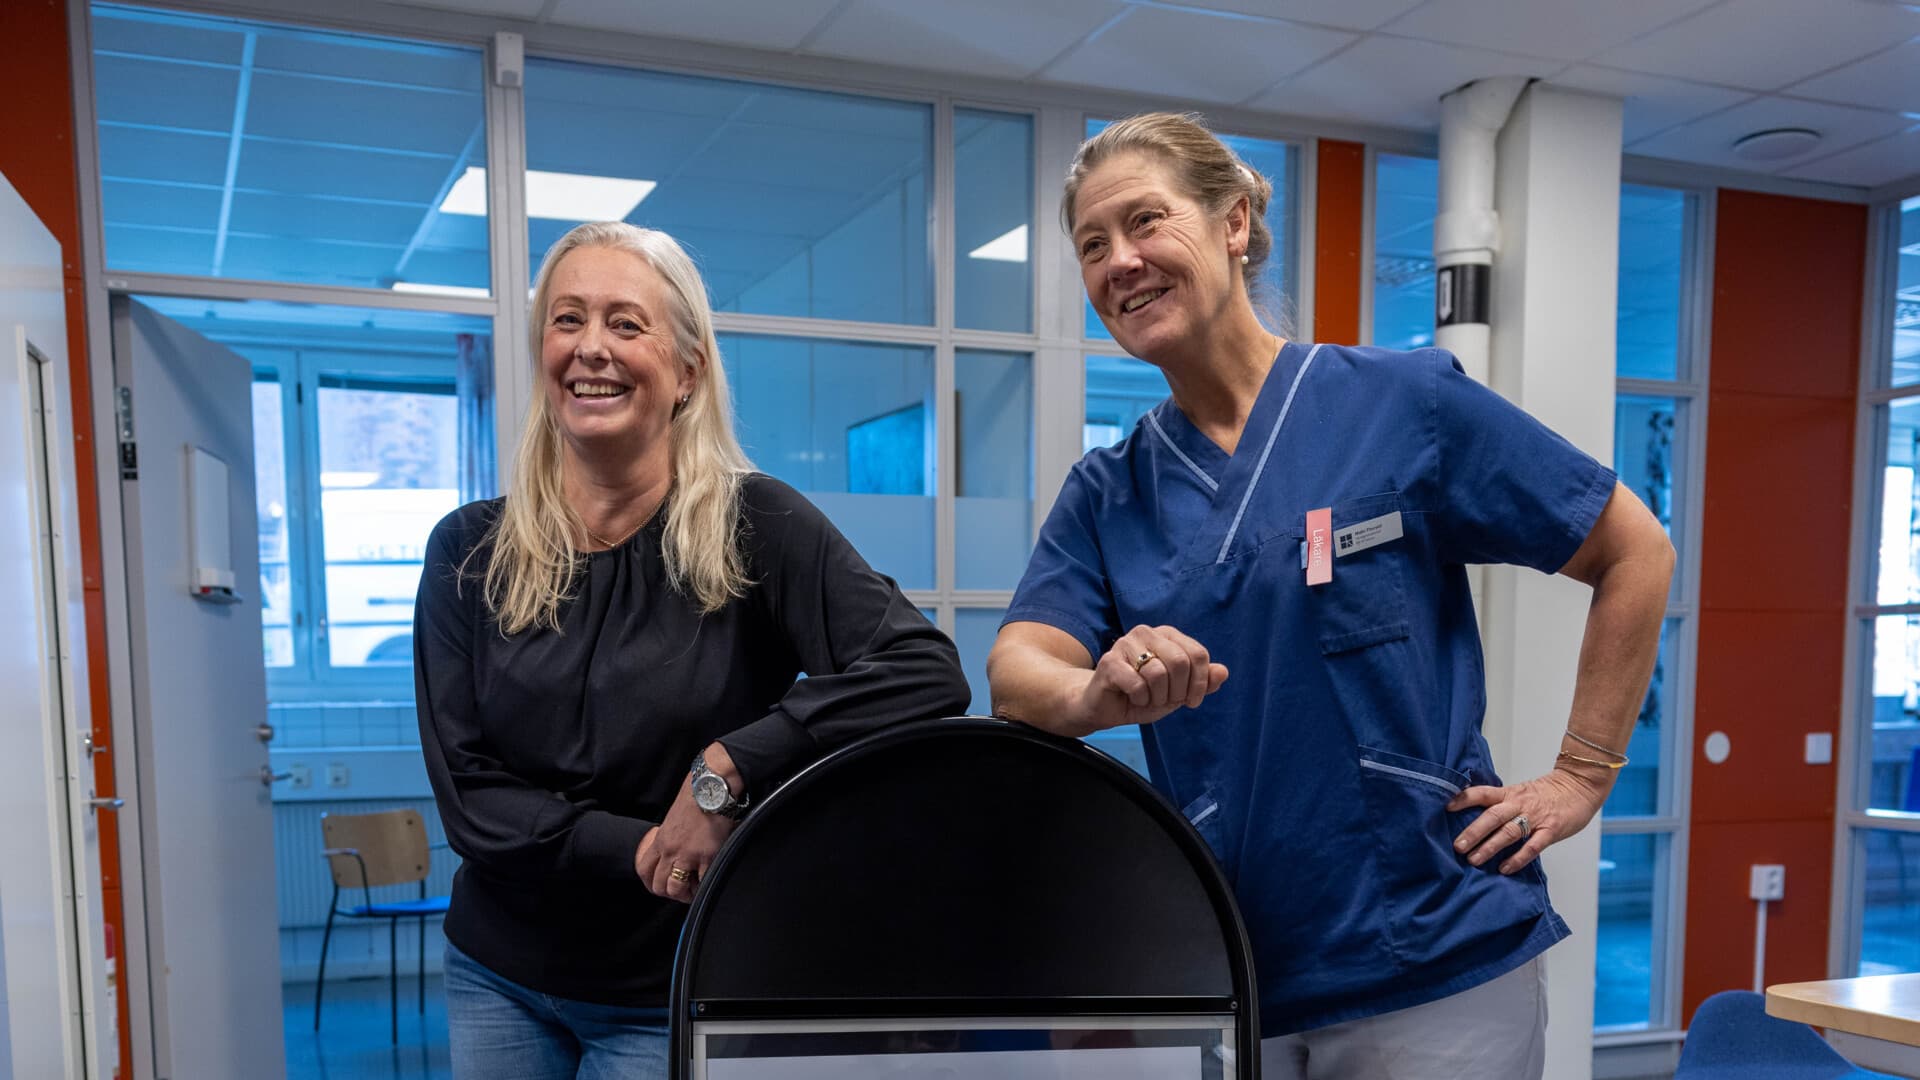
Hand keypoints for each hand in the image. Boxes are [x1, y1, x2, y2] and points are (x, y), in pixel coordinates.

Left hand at [634, 746, 739, 903]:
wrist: (712, 788)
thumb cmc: (696, 796)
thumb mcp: (674, 818)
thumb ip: (671, 836)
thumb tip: (676, 848)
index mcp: (661, 839)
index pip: (644, 869)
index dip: (651, 882)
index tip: (661, 885)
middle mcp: (671, 850)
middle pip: (659, 884)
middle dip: (669, 893)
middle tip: (681, 891)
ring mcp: (688, 855)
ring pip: (676, 888)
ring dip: (685, 894)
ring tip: (695, 890)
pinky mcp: (708, 856)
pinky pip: (702, 882)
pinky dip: (704, 886)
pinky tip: (708, 880)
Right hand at [1071, 625, 1228, 733]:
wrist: (1105, 707)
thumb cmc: (1144, 695)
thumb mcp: (1179, 692)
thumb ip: (1202, 682)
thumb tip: (1223, 672)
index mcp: (1167, 635)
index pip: (1198, 654)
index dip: (1200, 683)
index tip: (1191, 701)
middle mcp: (1146, 632)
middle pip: (1180, 662)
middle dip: (1178, 691)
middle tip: (1167, 700)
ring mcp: (1125, 644)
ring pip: (1158, 673)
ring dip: (1157, 697)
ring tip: (1148, 699)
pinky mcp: (1109, 661)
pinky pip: (1137, 684)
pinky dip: (1140, 699)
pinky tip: (1133, 698)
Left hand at [1446, 763, 1609, 874]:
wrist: (1579, 787)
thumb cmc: (1547, 793)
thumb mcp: (1520, 792)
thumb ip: (1501, 804)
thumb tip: (1475, 819)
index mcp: (1509, 793)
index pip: (1482, 793)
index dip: (1464, 798)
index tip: (1446, 807)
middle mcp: (1519, 804)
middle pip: (1492, 816)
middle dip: (1473, 832)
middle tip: (1457, 846)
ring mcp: (1536, 817)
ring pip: (1509, 832)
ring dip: (1490, 846)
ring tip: (1474, 860)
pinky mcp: (1551, 830)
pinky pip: (1533, 846)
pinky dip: (1518, 858)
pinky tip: (1505, 868)